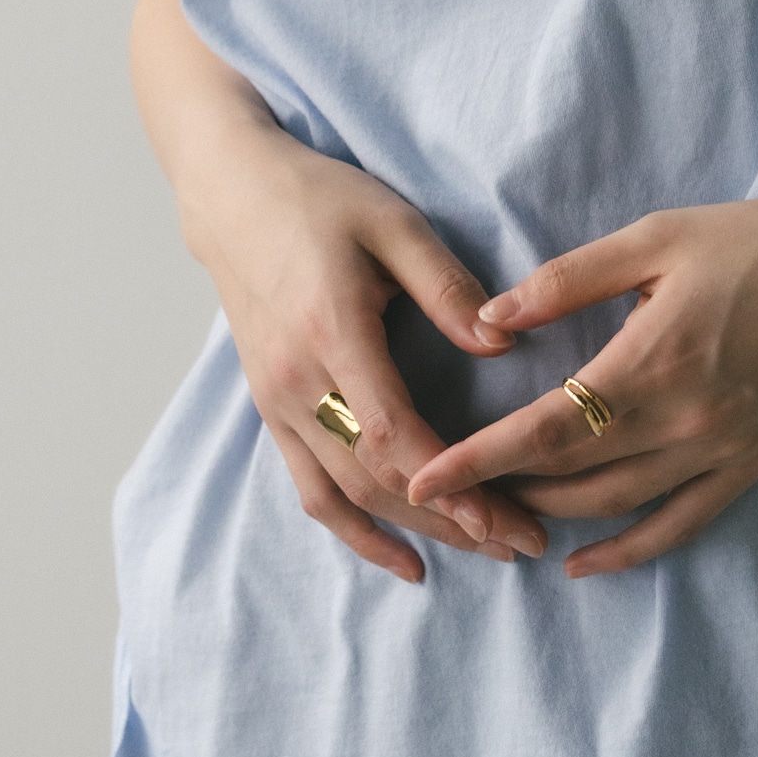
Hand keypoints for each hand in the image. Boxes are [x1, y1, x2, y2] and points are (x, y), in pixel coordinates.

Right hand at [187, 122, 545, 585]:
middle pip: (376, 478)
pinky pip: (312, 489)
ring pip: (346, 495)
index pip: (393, 433)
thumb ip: (448, 287)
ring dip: (416, 532)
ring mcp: (278, 403)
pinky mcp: (272, 410)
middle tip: (524, 543)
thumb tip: (503, 342)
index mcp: (332, 333)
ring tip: (485, 553)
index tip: (503, 516)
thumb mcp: (394, 225)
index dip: (449, 483)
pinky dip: (356, 532)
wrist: (233, 197)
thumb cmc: (320, 201)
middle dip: (453, 519)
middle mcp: (298, 382)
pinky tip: (405, 559)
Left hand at [405, 192, 757, 577]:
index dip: (477, 459)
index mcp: (651, 361)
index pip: (543, 428)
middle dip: (500, 488)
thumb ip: (568, 280)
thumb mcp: (658, 238)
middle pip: (569, 476)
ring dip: (551, 515)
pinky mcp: (752, 465)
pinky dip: (628, 550)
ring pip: (616, 506)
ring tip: (500, 509)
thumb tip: (490, 317)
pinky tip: (584, 564)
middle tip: (446, 489)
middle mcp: (683, 421)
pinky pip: (680, 524)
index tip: (422, 478)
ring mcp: (721, 451)